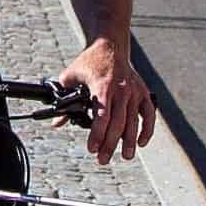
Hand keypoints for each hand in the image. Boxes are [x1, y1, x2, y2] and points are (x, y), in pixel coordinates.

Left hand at [57, 39, 155, 164]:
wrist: (111, 46)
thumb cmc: (89, 62)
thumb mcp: (70, 76)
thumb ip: (63, 99)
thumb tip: (56, 122)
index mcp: (102, 86)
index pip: (101, 115)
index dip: (97, 134)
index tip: (92, 149)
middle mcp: (121, 90)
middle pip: (118, 123)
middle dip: (110, 144)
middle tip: (103, 160)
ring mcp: (134, 91)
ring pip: (134, 121)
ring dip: (129, 141)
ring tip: (125, 156)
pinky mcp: (143, 92)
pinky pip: (149, 114)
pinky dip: (147, 129)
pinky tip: (141, 143)